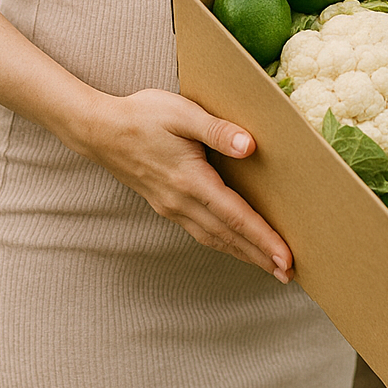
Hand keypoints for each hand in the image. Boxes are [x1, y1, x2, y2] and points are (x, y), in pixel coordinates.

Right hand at [75, 88, 292, 282]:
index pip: (235, 217)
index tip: (285, 258)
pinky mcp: (165, 205)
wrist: (99, 131)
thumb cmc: (142, 116)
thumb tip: (249, 146)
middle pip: (228, 236)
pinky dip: (223, 242)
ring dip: (243, 253)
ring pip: (213, 238)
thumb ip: (217, 130)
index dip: (263, 239)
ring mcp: (171, 206)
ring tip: (268, 265)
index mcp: (191, 181)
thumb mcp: (182, 113)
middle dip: (260, 256)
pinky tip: (233, 243)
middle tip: (289, 274)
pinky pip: (200, 231)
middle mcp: (181, 202)